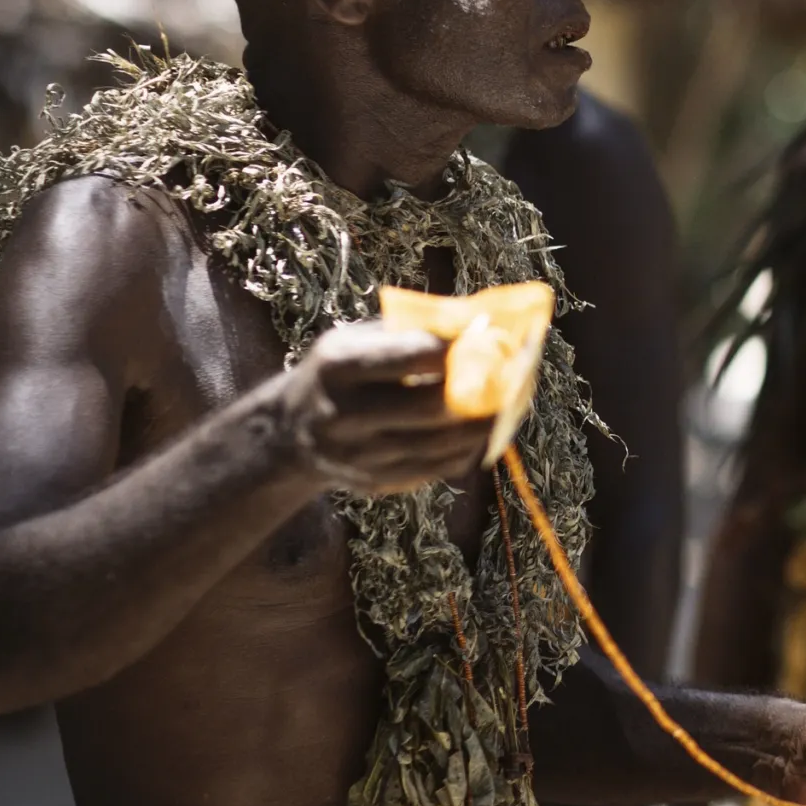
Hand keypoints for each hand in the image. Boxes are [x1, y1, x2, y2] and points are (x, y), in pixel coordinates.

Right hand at [275, 322, 491, 494]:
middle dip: (484, 389)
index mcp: (339, 366)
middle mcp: (344, 415)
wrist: (290, 432)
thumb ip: (414, 330)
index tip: (494, 336)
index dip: (463, 346)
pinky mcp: (377, 483)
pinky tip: (484, 426)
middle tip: (515, 373)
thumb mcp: (360, 338)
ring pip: (445, 444)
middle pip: (435, 406)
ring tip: (510, 399)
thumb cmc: (342, 371)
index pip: (416, 354)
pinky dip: (471, 446)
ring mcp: (359, 456)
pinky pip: (441, 467)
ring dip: (488, 421)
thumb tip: (486, 322)